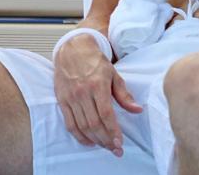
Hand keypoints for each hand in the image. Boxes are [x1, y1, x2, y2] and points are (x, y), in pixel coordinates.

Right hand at [53, 32, 141, 155]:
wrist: (73, 50)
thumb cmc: (95, 61)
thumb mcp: (114, 74)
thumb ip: (124, 94)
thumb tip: (137, 109)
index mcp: (98, 85)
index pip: (106, 114)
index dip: (113, 131)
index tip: (120, 142)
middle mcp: (83, 92)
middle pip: (94, 123)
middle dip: (106, 139)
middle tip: (115, 149)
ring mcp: (71, 97)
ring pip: (82, 126)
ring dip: (94, 140)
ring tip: (105, 146)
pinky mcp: (62, 100)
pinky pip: (69, 123)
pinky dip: (79, 136)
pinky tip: (89, 141)